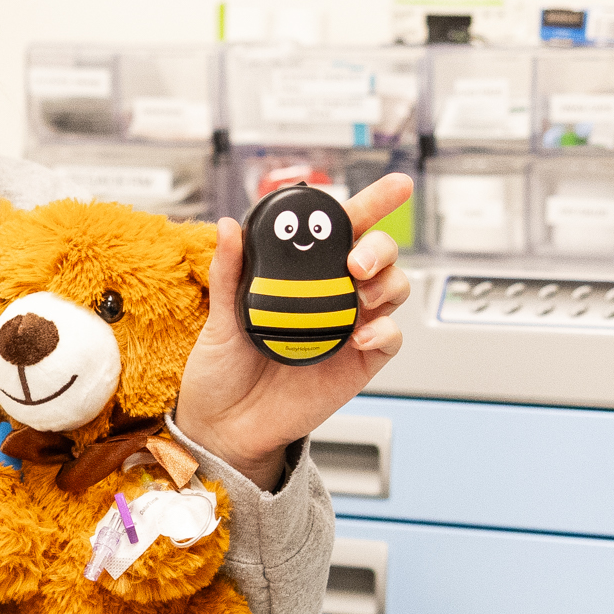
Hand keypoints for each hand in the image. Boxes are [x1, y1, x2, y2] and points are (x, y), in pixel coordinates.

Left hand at [174, 174, 417, 487]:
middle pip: (378, 255)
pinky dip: (384, 331)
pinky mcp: (358, 362)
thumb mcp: (218, 318)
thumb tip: (229, 226)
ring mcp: (348, 327)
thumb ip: (230, 272)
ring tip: (357, 296)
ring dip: (385, 283)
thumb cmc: (221, 371)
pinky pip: (389, 338)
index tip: (395, 187)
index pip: (341, 230)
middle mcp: (331, 296)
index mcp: (300, 276)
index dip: (372, 204)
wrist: (225, 427)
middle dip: (379, 247)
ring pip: (392, 288)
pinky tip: (361, 336)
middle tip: (355, 262)